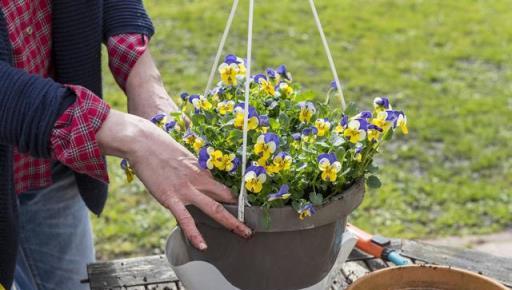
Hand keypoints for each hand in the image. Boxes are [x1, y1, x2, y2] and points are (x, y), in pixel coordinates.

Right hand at [97, 110, 251, 249]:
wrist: (142, 142)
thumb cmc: (158, 146)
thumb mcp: (181, 157)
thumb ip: (189, 171)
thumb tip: (192, 178)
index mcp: (201, 170)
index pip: (223, 187)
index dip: (234, 199)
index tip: (242, 209)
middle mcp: (198, 180)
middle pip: (225, 199)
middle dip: (240, 214)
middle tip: (251, 227)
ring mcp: (186, 190)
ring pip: (214, 209)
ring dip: (231, 222)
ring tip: (244, 234)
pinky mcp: (170, 197)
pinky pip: (185, 219)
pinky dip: (195, 233)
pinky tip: (203, 245)